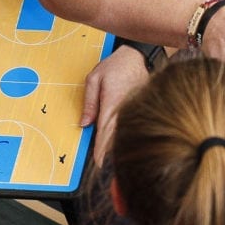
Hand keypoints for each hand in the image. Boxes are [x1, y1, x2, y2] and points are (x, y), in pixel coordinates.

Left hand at [79, 46, 149, 165]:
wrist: (136, 56)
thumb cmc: (115, 66)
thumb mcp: (94, 79)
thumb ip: (89, 102)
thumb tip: (84, 122)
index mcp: (112, 103)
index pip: (104, 131)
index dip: (101, 149)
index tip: (98, 162)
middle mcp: (124, 109)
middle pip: (116, 136)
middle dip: (110, 153)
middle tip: (104, 167)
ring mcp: (134, 109)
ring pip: (124, 133)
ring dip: (118, 146)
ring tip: (113, 162)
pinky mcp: (139, 108)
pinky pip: (131, 125)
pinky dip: (126, 135)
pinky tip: (123, 144)